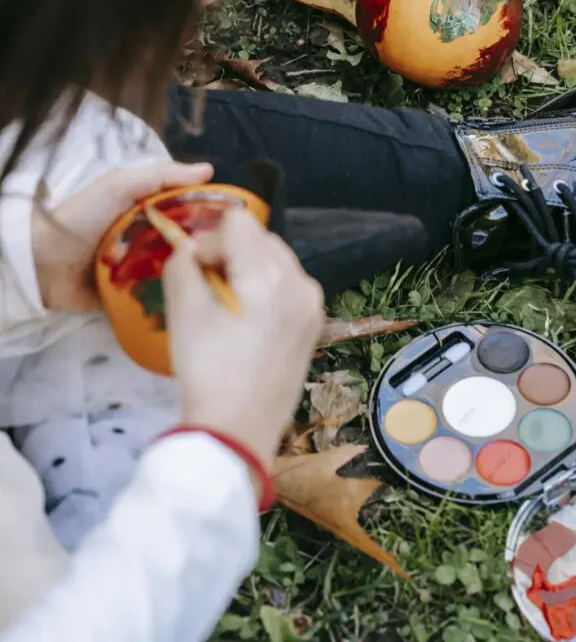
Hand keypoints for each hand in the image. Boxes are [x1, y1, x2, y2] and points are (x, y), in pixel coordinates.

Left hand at [32, 161, 213, 312]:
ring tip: (218, 280)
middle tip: (230, 257)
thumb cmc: (82, 217)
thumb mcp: (120, 185)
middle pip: (185, 243)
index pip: (186, 210)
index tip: (235, 222)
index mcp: (146, 210)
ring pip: (176, 271)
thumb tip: (208, 170)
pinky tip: (195, 300)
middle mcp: (147, 238)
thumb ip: (161, 175)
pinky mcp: (131, 297)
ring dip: (192, 275)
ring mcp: (140, 270)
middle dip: (205, 249)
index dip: (208, 214)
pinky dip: (171, 298)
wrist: (43, 263)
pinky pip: (157, 298)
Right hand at [163, 207, 323, 466]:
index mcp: (269, 277)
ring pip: (275, 259)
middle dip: (230, 253)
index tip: (196, 272)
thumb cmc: (207, 372)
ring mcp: (312, 303)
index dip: (209, 241)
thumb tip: (189, 247)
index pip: (238, 222)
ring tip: (226, 309)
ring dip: (248, 269)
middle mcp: (300, 282)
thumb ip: (182, 265)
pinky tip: (246, 321)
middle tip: (207, 290)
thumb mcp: (184, 313)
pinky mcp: (314, 322)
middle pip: (260, 237)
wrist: (237, 432)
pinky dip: (265, 289)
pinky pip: (287, 284)